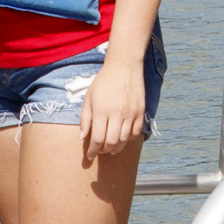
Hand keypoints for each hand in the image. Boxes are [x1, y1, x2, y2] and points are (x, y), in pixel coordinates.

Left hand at [80, 42, 150, 169]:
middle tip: (100, 151)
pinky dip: (129, 139)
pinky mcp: (141, 111)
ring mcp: (131, 113)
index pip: (97, 138)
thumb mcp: (89, 98)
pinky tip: (123, 138)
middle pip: (111, 142)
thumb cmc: (103, 82)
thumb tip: (82, 138)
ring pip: (124, 140)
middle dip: (104, 150)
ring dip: (117, 148)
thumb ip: (85, 119)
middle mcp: (117, 114)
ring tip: (111, 148)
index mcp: (101, 110)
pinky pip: (136, 132)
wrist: (124, 66)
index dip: (93, 151)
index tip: (90, 156)